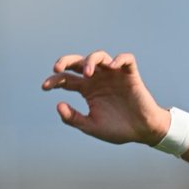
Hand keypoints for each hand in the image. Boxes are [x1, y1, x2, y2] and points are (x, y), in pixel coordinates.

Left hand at [41, 50, 171, 145]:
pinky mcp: (131, 75)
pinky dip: (119, 59)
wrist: (143, 132)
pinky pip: (126, 59)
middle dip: (66, 61)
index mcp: (87, 90)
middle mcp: (98, 79)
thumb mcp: (91, 126)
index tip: (45, 87)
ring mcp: (114, 76)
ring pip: (100, 56)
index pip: (66, 78)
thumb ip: (73, 118)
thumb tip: (58, 103)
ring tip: (88, 73)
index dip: (53, 80)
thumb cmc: (118, 129)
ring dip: (90, 61)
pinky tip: (112, 67)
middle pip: (78, 61)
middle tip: (58, 68)